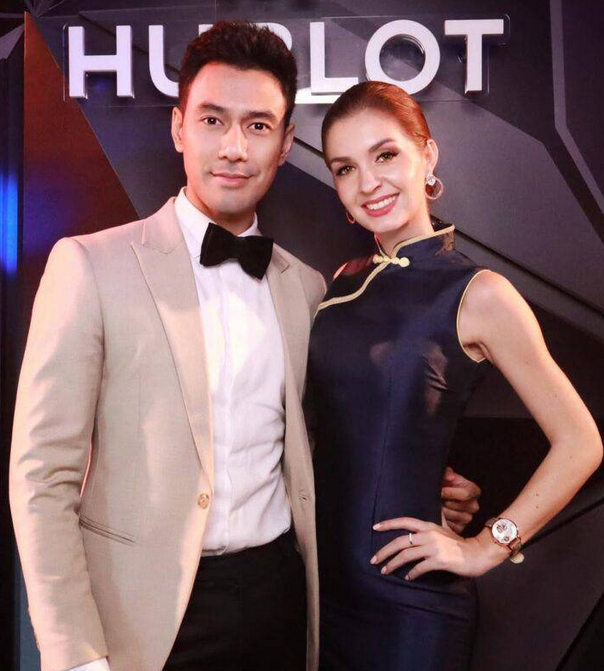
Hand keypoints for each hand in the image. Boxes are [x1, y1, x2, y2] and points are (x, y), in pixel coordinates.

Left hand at [371, 517, 505, 580]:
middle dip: (384, 551)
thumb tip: (428, 516)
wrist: (478, 553)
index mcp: (428, 526)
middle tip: (374, 560)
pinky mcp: (438, 560)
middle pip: (400, 541)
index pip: (404, 521)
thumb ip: (435, 523)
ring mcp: (433, 547)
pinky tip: (408, 578)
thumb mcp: (445, 529)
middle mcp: (428, 534)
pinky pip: (419, 568)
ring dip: (393, 564)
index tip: (375, 527)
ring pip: (406, 555)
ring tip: (385, 571)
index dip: (389, 523)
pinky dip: (411, 573)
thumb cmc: (460, 543)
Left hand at [441, 467, 480, 533]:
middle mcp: (473, 505)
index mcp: (473, 491)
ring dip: (443, 511)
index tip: (441, 491)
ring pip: (456, 516)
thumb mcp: (447, 476)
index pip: (466, 493)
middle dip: (446, 502)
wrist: (441, 495)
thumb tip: (449, 476)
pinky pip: (453, 526)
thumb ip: (448, 473)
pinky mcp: (461, 528)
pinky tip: (439, 515)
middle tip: (437, 499)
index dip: (451, 492)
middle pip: (460, 506)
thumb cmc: (446, 484)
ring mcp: (468, 517)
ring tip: (437, 506)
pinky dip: (443, 521)